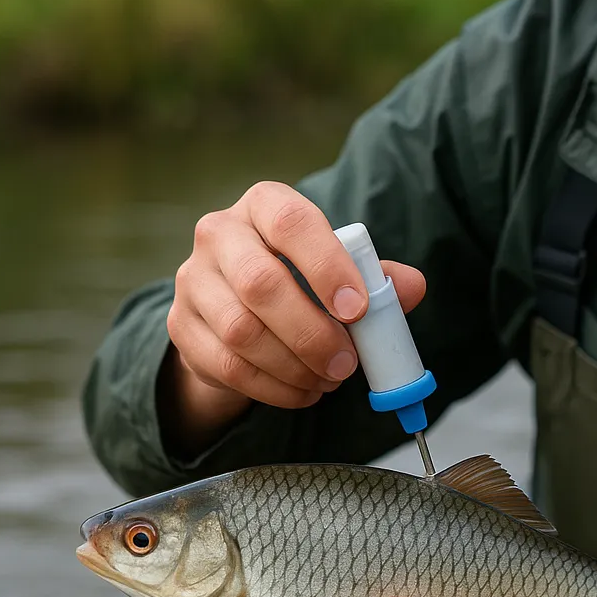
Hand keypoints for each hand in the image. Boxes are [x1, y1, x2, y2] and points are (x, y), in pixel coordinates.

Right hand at [161, 181, 425, 452]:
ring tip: (329, 379)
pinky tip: (303, 392)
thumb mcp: (342, 273)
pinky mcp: (182, 326)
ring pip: (241, 330)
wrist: (240, 311)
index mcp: (265, 205)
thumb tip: (414, 287)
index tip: (357, 309)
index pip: (292, 222)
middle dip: (311, 332)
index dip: (327, 266)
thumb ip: (378, 280)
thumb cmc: (303, 282)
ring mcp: (193, 280)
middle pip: (259, 282)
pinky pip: (228, 366)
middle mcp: (219, 233)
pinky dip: (274, 388)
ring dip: (295, 365)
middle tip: (346, 364)